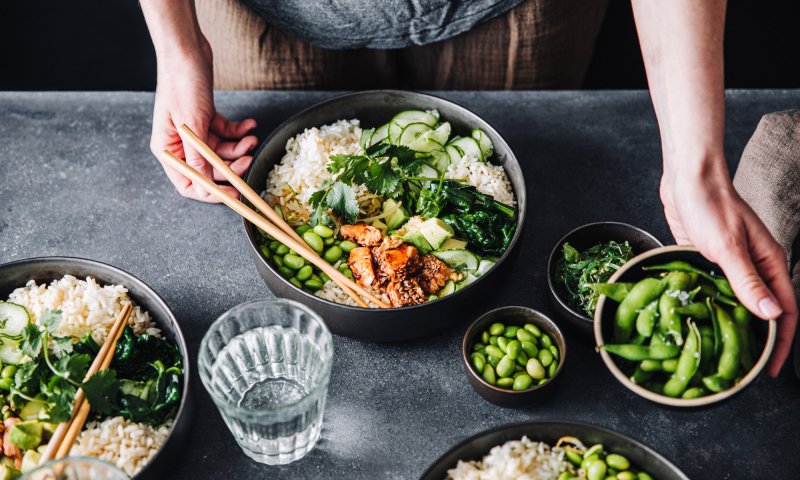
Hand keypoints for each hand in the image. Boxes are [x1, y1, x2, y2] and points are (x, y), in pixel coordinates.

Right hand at [149, 38, 257, 201]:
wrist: (187, 50)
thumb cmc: (182, 83)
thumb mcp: (192, 126)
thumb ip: (199, 159)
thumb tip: (204, 188)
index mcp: (167, 149)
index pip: (189, 184)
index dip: (212, 192)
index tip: (234, 193)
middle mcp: (179, 144)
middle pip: (209, 170)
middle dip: (231, 167)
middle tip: (250, 160)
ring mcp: (194, 131)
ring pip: (221, 152)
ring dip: (239, 147)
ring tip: (252, 138)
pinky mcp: (206, 118)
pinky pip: (226, 134)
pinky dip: (239, 132)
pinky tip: (249, 125)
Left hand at [661, 162, 797, 376]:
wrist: (687, 178)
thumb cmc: (711, 206)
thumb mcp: (729, 247)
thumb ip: (748, 281)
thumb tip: (771, 315)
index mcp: (768, 262)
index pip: (784, 311)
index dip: (780, 342)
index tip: (767, 368)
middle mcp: (752, 266)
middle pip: (760, 310)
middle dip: (755, 340)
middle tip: (740, 368)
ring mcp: (728, 264)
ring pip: (735, 303)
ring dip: (730, 325)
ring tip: (717, 353)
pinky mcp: (705, 261)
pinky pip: (711, 291)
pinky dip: (708, 307)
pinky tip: (695, 323)